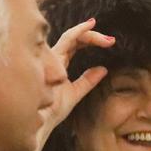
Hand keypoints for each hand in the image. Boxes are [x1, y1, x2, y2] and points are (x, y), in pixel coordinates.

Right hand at [36, 17, 116, 150]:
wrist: (39, 122)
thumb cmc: (51, 111)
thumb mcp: (75, 93)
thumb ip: (87, 81)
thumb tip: (103, 69)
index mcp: (57, 64)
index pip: (73, 44)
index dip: (88, 39)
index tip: (108, 42)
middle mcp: (52, 58)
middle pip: (72, 37)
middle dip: (92, 35)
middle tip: (111, 41)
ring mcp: (50, 56)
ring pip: (71, 36)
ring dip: (90, 35)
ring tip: (108, 41)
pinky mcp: (51, 58)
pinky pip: (66, 39)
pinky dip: (79, 32)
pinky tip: (90, 28)